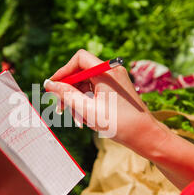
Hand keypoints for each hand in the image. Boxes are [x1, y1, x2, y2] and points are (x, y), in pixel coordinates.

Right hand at [44, 49, 167, 156]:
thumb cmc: (118, 123)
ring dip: (77, 100)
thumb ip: (66, 94)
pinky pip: (95, 90)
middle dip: (68, 90)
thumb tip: (49, 84)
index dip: (63, 71)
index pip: (79, 59)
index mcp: (106, 72)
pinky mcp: (116, 89)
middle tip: (59, 108)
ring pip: (86, 83)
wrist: (145, 135)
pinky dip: (87, 102)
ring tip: (77, 120)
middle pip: (81, 72)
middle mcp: (112, 71)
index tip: (52, 86)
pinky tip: (86, 118)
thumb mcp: (87, 109)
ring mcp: (115, 80)